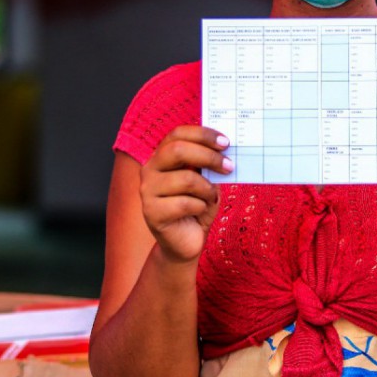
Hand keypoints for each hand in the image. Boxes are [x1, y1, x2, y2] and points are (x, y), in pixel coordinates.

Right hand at [140, 126, 232, 264]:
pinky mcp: (151, 213)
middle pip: (177, 150)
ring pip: (185, 179)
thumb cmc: (197, 206)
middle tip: (229, 166)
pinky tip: (200, 212)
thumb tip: (225, 148)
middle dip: (208, 156)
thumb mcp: (206, 180)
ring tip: (211, 197)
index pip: (177, 134)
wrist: (186, 242)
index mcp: (161, 156)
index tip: (226, 142)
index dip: (202, 134)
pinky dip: (201, 207)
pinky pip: (185, 203)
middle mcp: (149, 170)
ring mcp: (147, 191)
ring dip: (207, 188)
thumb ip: (209, 164)